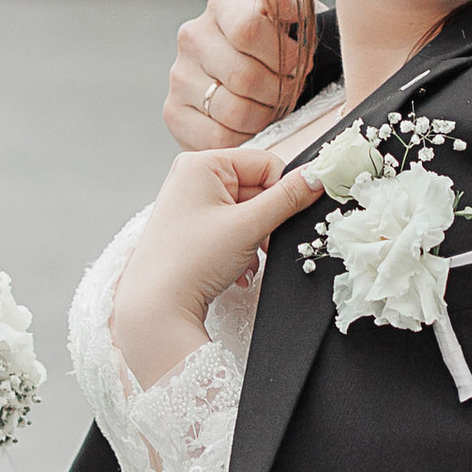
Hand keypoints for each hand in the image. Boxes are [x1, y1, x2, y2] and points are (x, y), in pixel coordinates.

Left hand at [114, 144, 328, 387]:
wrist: (155, 308)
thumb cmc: (188, 262)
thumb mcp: (248, 226)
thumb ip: (287, 199)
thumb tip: (316, 177)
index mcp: (201, 164)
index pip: (264, 163)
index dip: (282, 191)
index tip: (288, 216)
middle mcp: (192, 178)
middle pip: (255, 189)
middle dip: (266, 222)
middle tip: (265, 244)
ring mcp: (190, 204)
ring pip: (245, 213)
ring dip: (256, 239)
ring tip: (247, 260)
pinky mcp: (191, 229)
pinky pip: (231, 229)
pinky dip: (241, 249)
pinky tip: (237, 269)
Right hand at [164, 0, 310, 149]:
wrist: (260, 81)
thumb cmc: (282, 49)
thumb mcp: (295, 20)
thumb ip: (288, 3)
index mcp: (223, 5)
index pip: (249, 29)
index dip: (284, 55)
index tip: (298, 64)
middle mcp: (193, 35)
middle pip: (244, 76)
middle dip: (279, 92)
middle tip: (289, 92)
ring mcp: (179, 75)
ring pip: (233, 111)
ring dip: (265, 117)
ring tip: (272, 107)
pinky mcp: (173, 112)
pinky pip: (217, 138)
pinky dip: (243, 138)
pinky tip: (252, 125)